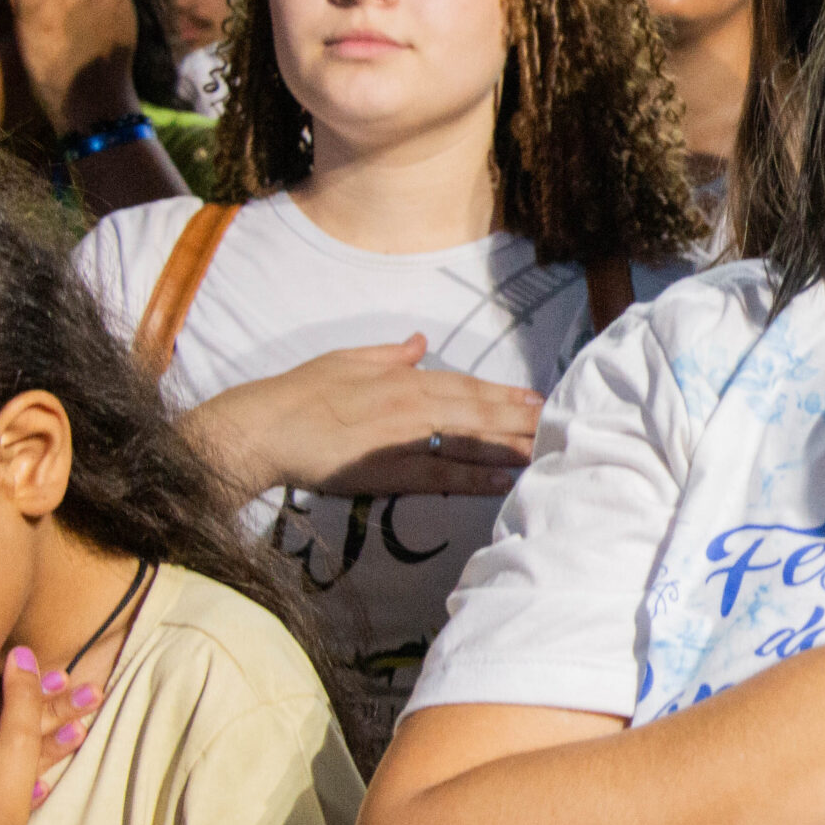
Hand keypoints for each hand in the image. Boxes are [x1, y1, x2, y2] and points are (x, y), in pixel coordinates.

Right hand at [181, 334, 542, 497]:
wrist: (265, 425)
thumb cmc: (301, 391)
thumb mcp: (348, 359)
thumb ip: (389, 354)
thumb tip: (420, 342)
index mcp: (403, 378)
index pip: (466, 386)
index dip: (504, 395)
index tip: (536, 400)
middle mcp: (411, 405)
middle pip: (477, 413)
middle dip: (520, 421)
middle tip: (559, 427)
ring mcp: (403, 438)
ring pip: (468, 443)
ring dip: (509, 447)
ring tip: (545, 452)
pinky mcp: (388, 470)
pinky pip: (441, 476)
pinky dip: (475, 478)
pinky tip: (503, 482)